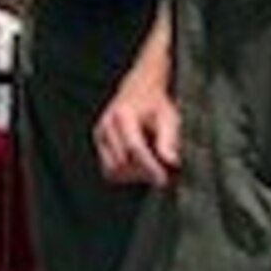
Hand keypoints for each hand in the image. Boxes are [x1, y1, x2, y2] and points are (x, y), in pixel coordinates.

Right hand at [93, 66, 180, 187]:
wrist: (138, 91)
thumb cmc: (155, 104)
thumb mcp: (169, 117)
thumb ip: (169, 140)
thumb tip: (172, 162)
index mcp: (124, 114)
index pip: (135, 147)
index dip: (149, 166)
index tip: (163, 179)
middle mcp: (107, 124)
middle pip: (122, 162)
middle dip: (143, 173)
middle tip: (161, 174)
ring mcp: (100, 134)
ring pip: (113, 169)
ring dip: (132, 175)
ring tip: (150, 167)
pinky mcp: (99, 143)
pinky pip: (108, 169)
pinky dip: (124, 173)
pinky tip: (138, 165)